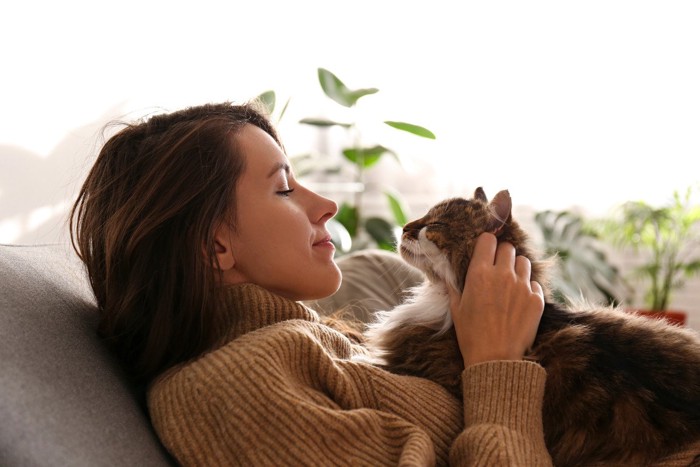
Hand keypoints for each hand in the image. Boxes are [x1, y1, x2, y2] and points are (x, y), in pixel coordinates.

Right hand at [448, 232, 543, 366]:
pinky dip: (528, 288)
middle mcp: (502, 275)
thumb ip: (453, 285)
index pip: (488, 240)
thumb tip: (446, 272)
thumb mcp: (456, 308)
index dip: (486, 244)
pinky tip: (519, 301)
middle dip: (502, 254)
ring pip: (524, 262)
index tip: (485, 251)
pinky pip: (534, 283)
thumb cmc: (471, 335)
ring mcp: (522, 286)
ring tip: (510, 283)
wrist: (495, 360)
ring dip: (517, 268)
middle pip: (508, 247)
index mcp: (479, 273)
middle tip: (497, 268)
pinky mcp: (537, 299)